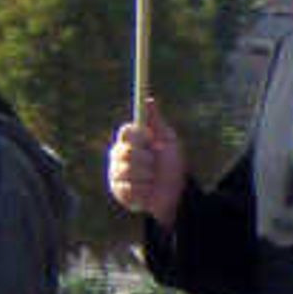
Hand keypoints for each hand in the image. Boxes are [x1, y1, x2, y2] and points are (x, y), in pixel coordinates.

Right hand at [106, 105, 186, 220]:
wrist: (176, 193)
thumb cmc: (171, 166)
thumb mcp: (167, 141)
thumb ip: (156, 122)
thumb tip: (148, 100)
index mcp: (130, 141)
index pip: (126, 131)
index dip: (140, 137)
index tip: (151, 140)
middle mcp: (119, 156)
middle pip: (126, 151)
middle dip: (146, 159)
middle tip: (153, 163)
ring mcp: (117, 173)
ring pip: (127, 171)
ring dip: (147, 176)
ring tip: (152, 179)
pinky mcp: (118, 191)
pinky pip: (128, 188)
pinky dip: (143, 190)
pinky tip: (147, 191)